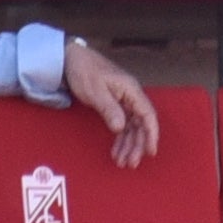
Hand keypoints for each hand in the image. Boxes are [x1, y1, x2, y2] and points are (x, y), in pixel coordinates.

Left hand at [64, 39, 161, 168]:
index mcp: (131, 89)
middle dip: (137, 144)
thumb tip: (120, 128)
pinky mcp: (114, 105)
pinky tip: (116, 150)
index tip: (150, 151)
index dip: (151, 133)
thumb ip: (109, 109)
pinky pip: (122, 124)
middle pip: (141, 123)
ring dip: (128, 144)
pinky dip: (120, 138)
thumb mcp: (95, 91)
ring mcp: (123, 101)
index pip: (148, 114)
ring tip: (122, 162)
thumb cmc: (84, 71)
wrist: (70, 59)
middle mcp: (131, 96)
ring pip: (132, 126)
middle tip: (131, 163)